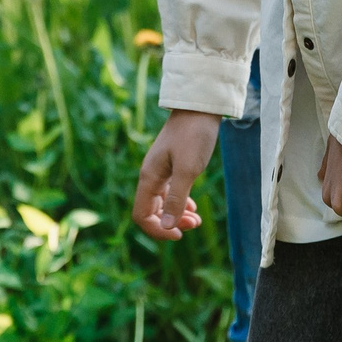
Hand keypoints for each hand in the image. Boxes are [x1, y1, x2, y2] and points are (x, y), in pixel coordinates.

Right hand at [132, 110, 221, 240]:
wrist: (200, 107)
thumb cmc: (194, 135)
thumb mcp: (188, 169)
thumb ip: (177, 198)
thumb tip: (168, 227)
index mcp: (149, 177)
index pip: (141, 215)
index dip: (157, 230)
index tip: (180, 235)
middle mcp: (150, 176)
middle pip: (151, 211)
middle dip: (170, 223)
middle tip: (195, 223)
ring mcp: (160, 170)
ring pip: (161, 203)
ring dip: (177, 215)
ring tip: (196, 219)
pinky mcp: (171, 165)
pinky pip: (169, 192)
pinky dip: (180, 202)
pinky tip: (192, 205)